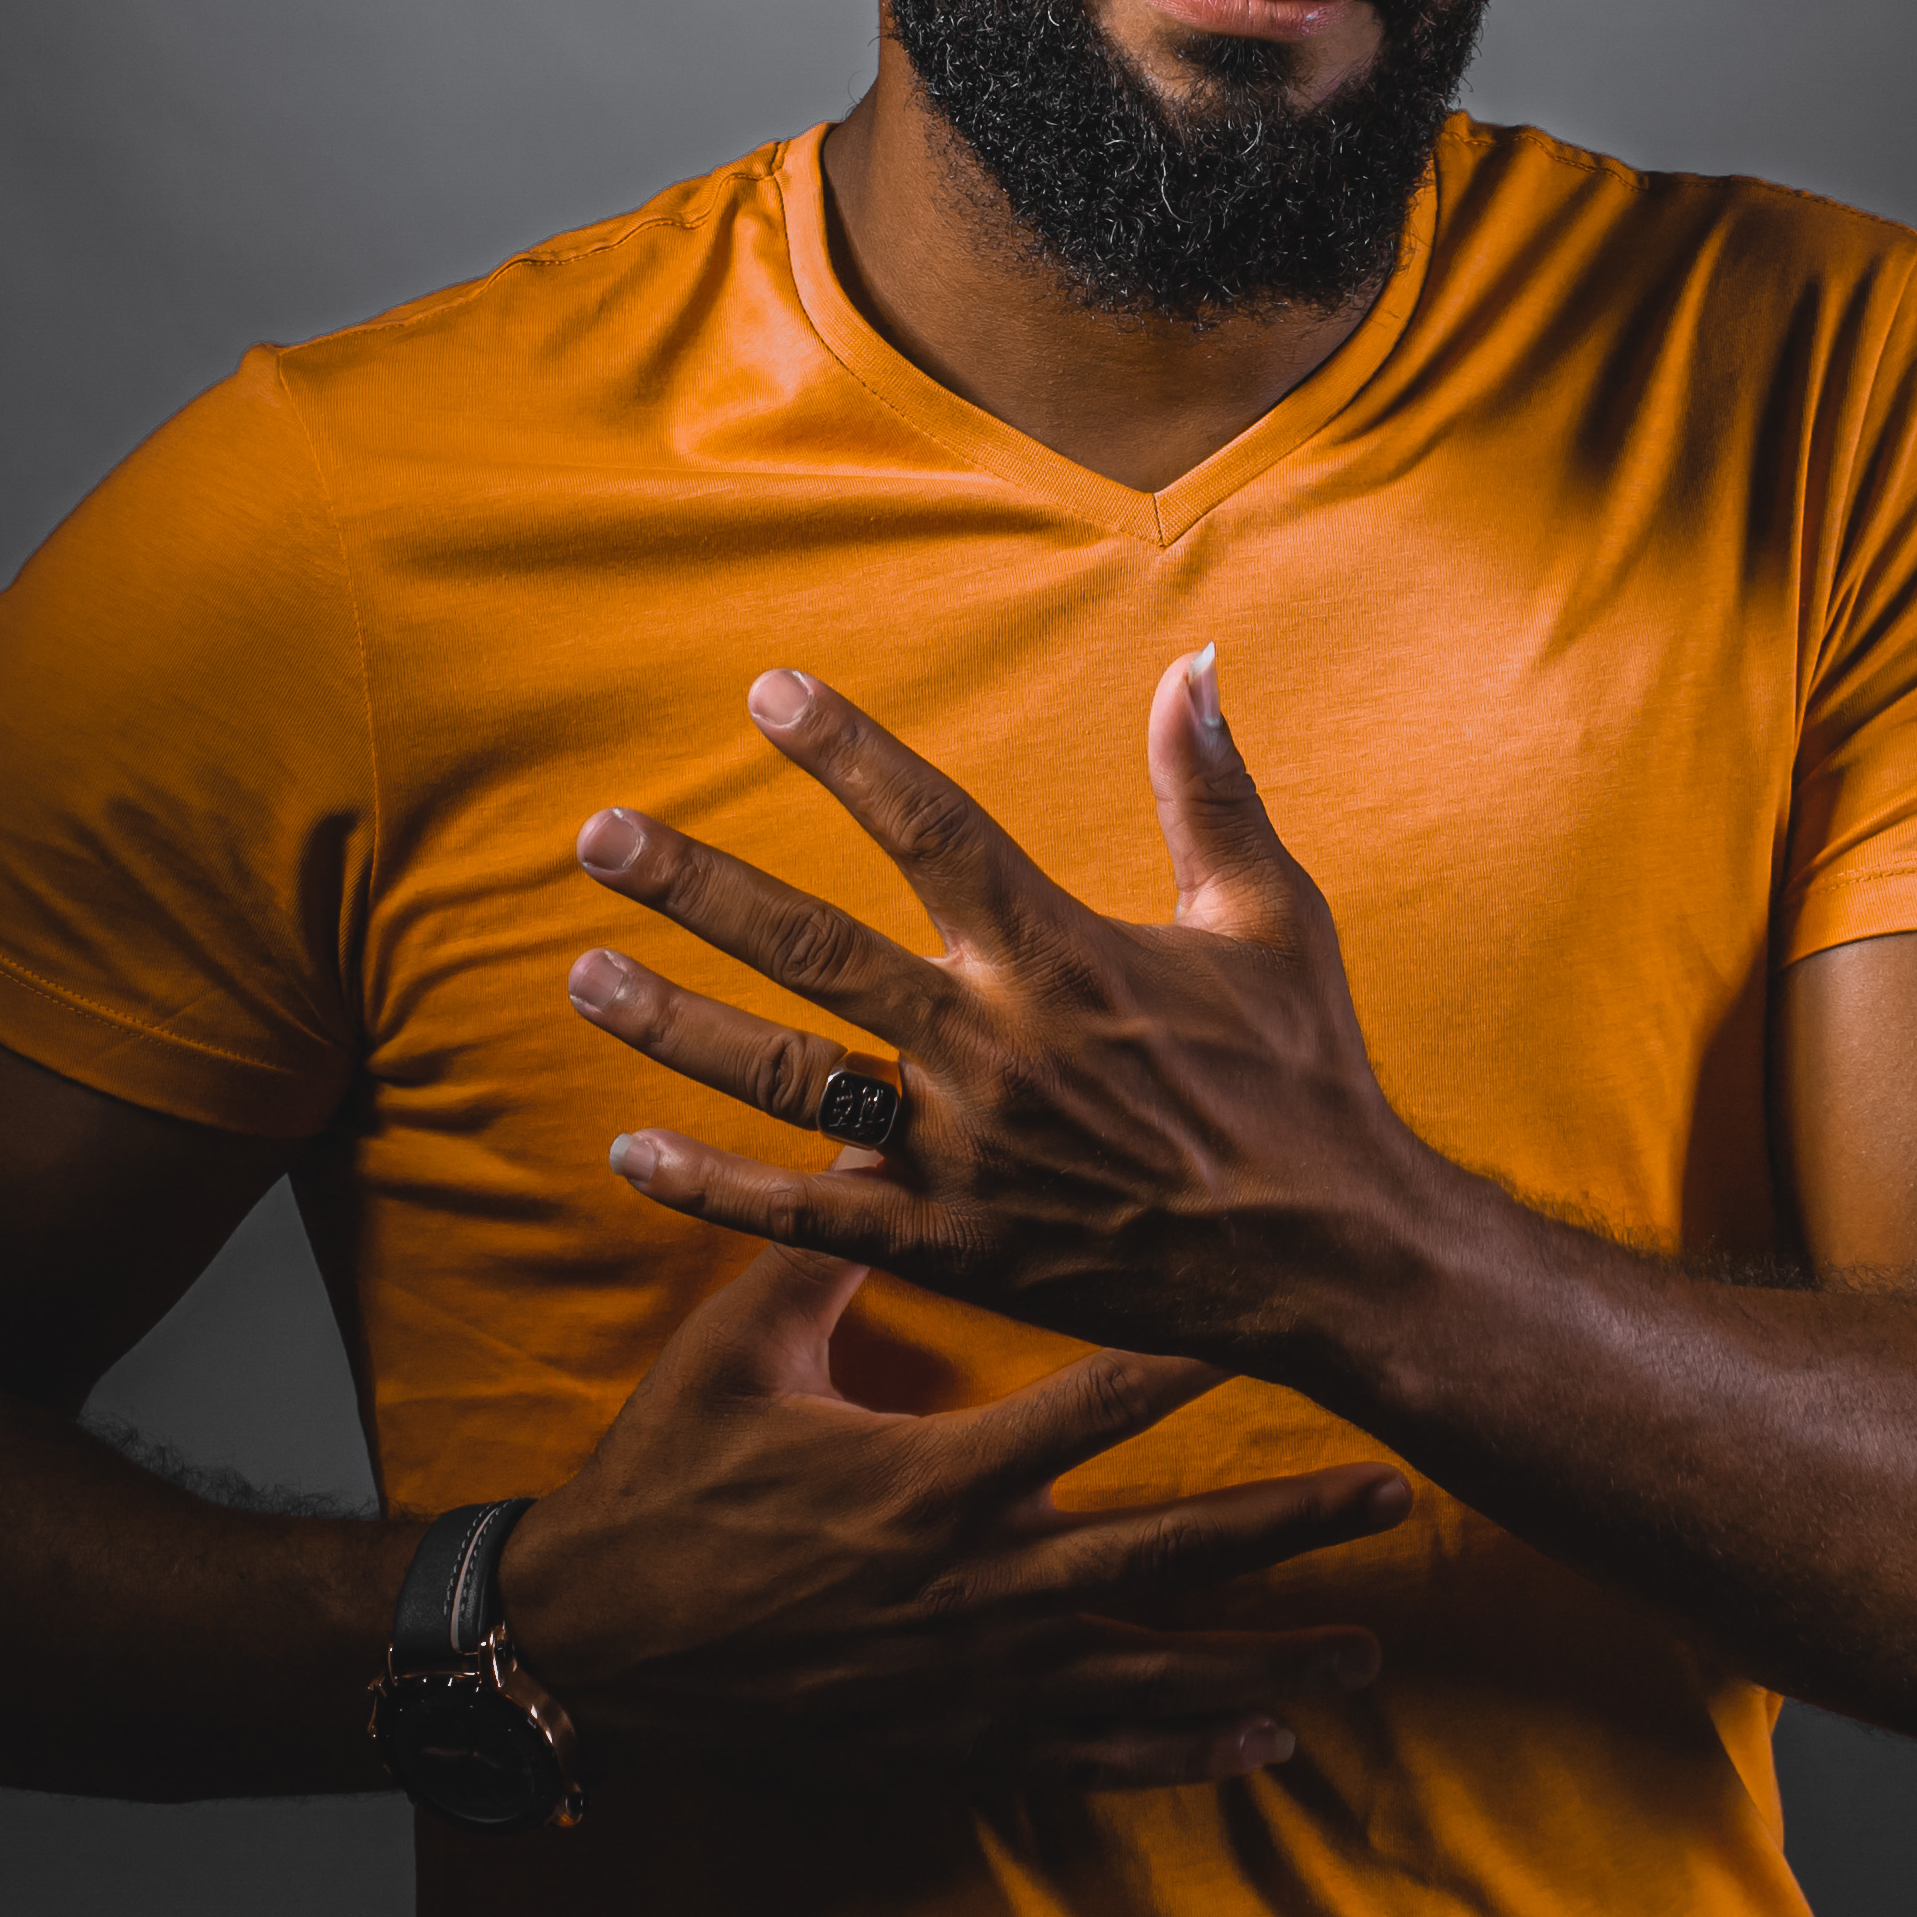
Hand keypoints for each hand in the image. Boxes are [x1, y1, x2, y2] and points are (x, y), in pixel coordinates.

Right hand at [503, 1196, 1407, 1797]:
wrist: (595, 1646)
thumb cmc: (664, 1484)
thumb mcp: (730, 1351)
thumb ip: (814, 1244)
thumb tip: (870, 1129)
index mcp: (935, 1479)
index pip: (1094, 1405)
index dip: (1196, 1358)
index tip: (1280, 1319)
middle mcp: (979, 1586)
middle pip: (1170, 1555)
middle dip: (1288, 1528)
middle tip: (1391, 1500)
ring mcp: (977, 1678)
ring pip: (1156, 1676)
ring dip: (1271, 1664)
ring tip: (1369, 1654)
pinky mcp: (956, 1743)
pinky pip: (1093, 1759)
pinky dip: (1181, 1757)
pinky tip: (1260, 1749)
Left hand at [564, 652, 1419, 1368]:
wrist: (1334, 1256)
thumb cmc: (1306, 1075)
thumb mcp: (1272, 916)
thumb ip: (1212, 787)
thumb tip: (1192, 660)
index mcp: (1062, 952)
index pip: (931, 824)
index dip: (845, 751)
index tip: (766, 691)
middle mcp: (994, 1044)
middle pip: (814, 947)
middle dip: (698, 886)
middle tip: (600, 837)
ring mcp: (963, 1151)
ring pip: (787, 1074)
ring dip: (676, 1023)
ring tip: (582, 975)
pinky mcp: (953, 1245)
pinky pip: (807, 1214)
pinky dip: (713, 1186)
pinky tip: (629, 1150)